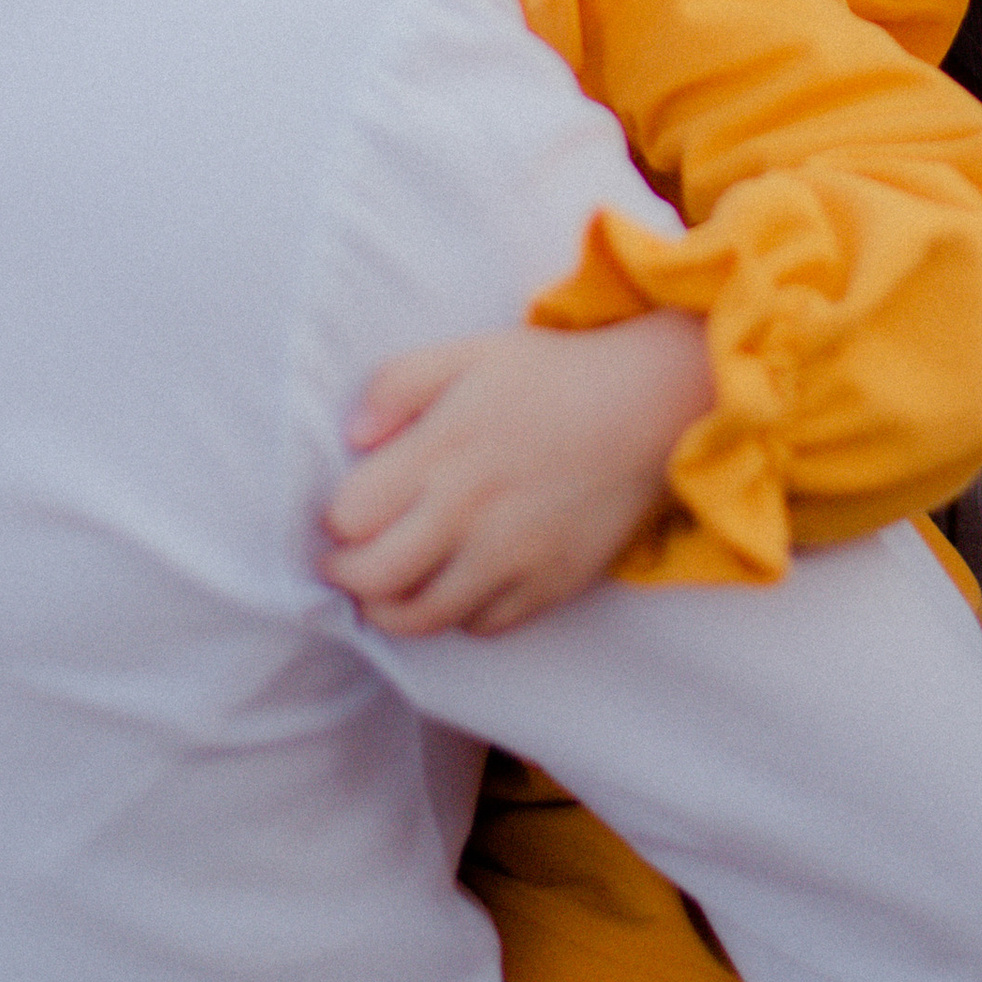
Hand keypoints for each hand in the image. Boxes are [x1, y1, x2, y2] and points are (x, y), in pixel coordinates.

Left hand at [322, 311, 713, 636]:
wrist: (649, 408)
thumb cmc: (551, 377)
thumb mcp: (467, 354)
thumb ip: (397, 385)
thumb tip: (353, 438)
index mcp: (442, 454)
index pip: (350, 519)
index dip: (332, 522)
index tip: (339, 515)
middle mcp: (470, 516)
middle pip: (374, 580)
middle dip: (345, 578)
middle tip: (343, 565)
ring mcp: (512, 558)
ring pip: (422, 618)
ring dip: (389, 610)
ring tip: (386, 590)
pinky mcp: (549, 586)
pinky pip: (482, 626)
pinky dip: (456, 616)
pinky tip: (455, 586)